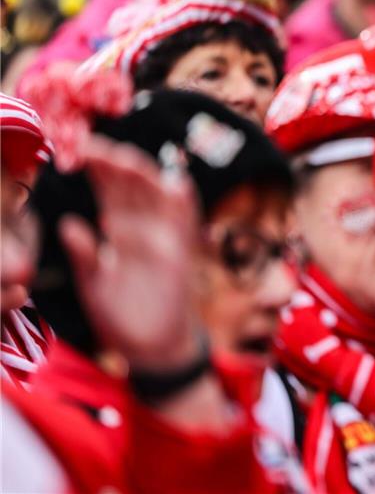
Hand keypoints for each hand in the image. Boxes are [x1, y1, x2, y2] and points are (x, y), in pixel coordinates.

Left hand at [59, 136, 202, 371]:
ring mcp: (164, 240)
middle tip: (92, 146)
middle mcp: (144, 229)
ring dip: (144, 177)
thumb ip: (85, 254)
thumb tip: (68, 224)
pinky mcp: (179, 257)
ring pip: (158, 197)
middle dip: (115, 163)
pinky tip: (175, 184)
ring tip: (123, 159)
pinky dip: (184, 204)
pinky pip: (186, 225)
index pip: (110, 190)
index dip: (97, 169)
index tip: (76, 150)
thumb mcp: (94, 283)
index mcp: (121, 231)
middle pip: (133, 186)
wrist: (150, 349)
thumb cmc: (122, 316)